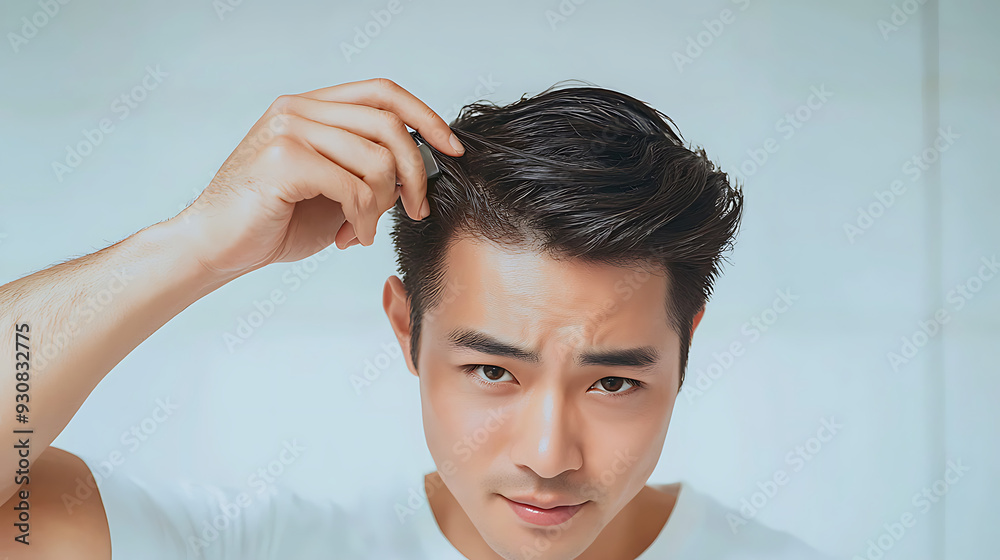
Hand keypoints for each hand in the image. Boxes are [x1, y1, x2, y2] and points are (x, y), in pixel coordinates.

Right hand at [172, 77, 463, 278]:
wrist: (217, 247)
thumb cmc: (274, 220)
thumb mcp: (334, 187)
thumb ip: (369, 168)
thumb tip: (420, 168)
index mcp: (311, 107)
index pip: (383, 92)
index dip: (425, 117)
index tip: (452, 148)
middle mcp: (298, 109)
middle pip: (389, 125)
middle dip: (416, 172)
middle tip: (416, 208)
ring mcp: (288, 129)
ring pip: (376, 159)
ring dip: (384, 205)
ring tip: (364, 228)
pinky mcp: (283, 159)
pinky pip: (354, 187)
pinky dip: (364, 219)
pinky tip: (351, 236)